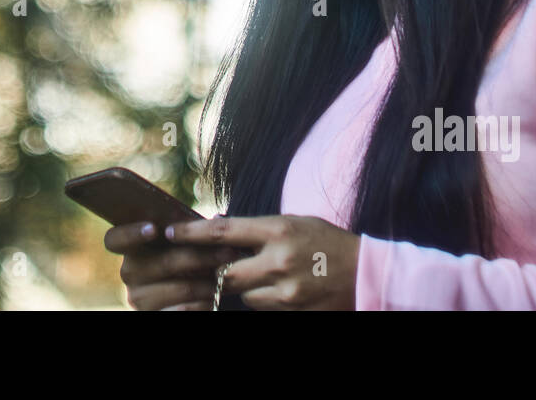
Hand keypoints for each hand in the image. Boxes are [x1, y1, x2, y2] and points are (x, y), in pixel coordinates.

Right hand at [104, 218, 242, 309]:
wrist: (183, 296)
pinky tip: (216, 297)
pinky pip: (184, 311)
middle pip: (164, 263)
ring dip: (210, 282)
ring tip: (230, 275)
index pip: (115, 239)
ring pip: (181, 288)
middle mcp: (130, 273)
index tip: (153, 229)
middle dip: (202, 256)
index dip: (131, 233)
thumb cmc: (184, 260)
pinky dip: (205, 303)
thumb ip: (190, 231)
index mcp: (132, 248)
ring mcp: (139, 299)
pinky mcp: (151, 316)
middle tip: (229, 252)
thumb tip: (217, 221)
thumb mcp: (181, 244)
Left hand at [164, 215, 360, 309]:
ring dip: (245, 288)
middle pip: (225, 273)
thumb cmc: (327, 241)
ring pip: (244, 296)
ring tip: (264, 276)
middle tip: (203, 268)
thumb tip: (219, 230)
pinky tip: (282, 290)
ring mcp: (286, 291)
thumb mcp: (294, 223)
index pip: (221, 232)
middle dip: (214, 272)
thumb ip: (259, 229)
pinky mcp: (293, 312)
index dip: (191, 234)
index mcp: (277, 229)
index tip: (169, 233)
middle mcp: (278, 260)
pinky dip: (264, 301)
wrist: (367, 274)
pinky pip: (263, 310)